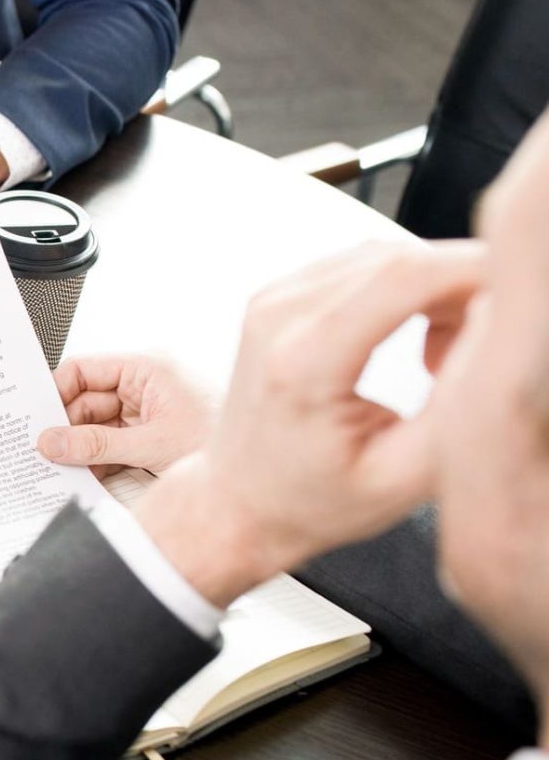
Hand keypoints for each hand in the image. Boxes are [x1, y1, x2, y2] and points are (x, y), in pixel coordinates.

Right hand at [35, 355, 214, 475]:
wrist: (263, 476)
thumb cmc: (223, 443)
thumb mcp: (151, 444)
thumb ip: (96, 445)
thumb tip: (51, 442)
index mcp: (147, 369)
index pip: (84, 369)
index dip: (55, 391)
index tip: (36, 417)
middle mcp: (146, 385)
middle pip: (86, 400)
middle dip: (67, 427)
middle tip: (45, 452)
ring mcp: (148, 410)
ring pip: (96, 425)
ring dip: (82, 448)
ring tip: (65, 468)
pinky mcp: (151, 435)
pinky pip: (112, 442)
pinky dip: (98, 460)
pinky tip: (87, 475)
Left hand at [132, 241, 486, 605]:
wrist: (239, 502)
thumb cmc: (319, 502)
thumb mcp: (404, 477)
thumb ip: (459, 401)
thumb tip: (497, 323)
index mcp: (303, 360)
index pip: (406, 276)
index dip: (477, 271)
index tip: (521, 301)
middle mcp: (278, 315)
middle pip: (400, 259)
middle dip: (463, 290)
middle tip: (475, 357)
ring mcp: (273, 299)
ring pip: (387, 257)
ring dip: (437, 293)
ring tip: (441, 364)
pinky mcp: (280, 295)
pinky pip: (364, 267)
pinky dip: (407, 293)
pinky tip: (416, 347)